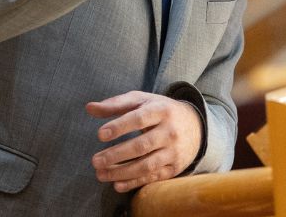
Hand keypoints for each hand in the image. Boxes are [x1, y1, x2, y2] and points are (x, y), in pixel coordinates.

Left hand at [86, 91, 202, 192]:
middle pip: (142, 145)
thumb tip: (89, 108)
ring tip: (100, 174)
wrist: (195, 126)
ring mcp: (174, 151)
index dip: (120, 127)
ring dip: (121, 172)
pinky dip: (134, 183)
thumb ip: (116, 104)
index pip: (139, 118)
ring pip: (147, 165)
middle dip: (116, 155)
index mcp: (161, 110)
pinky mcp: (174, 167)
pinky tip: (117, 185)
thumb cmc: (160, 111)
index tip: (100, 134)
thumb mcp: (142, 101)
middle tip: (95, 160)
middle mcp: (170, 131)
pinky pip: (153, 178)